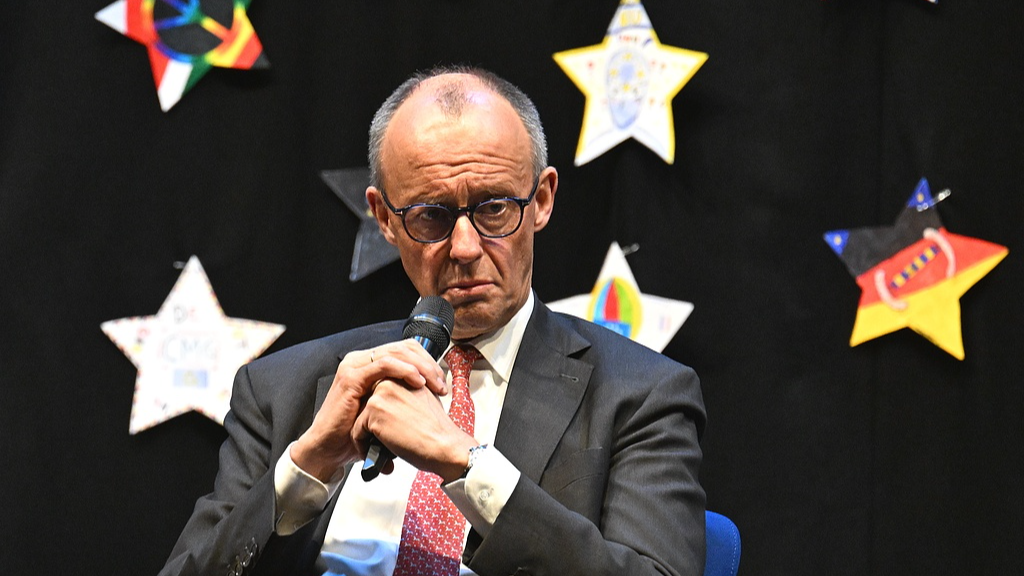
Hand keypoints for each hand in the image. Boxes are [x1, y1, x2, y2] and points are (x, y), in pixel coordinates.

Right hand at [290, 339, 447, 482]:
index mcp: (370, 363)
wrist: (330, 449)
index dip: (427, 361)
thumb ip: (401, 396)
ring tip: (435, 383)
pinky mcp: (351, 378)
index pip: (405, 350)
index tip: (442, 381)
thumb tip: (429, 394)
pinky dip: (404, 370)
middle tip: (442, 383)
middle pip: (404, 347)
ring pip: (396, 353)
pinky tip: (418, 381)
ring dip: (421, 366)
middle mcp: (362, 360)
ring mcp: (355, 366)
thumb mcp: (384, 409)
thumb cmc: (356, 432)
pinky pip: (383, 365)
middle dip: (428, 363)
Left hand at [353, 377, 478, 481]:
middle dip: (372, 426)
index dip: (382, 418)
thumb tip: (393, 405)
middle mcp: (389, 380)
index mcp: (402, 376)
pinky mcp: (373, 411)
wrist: (445, 445)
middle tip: (385, 443)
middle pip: (366, 406)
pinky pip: (356, 432)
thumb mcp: (424, 400)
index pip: (378, 396)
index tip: (390, 433)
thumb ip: (406, 395)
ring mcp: (380, 394)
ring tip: (381, 451)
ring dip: (367, 437)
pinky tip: (379, 456)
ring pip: (359, 419)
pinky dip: (364, 447)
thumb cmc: (439, 429)